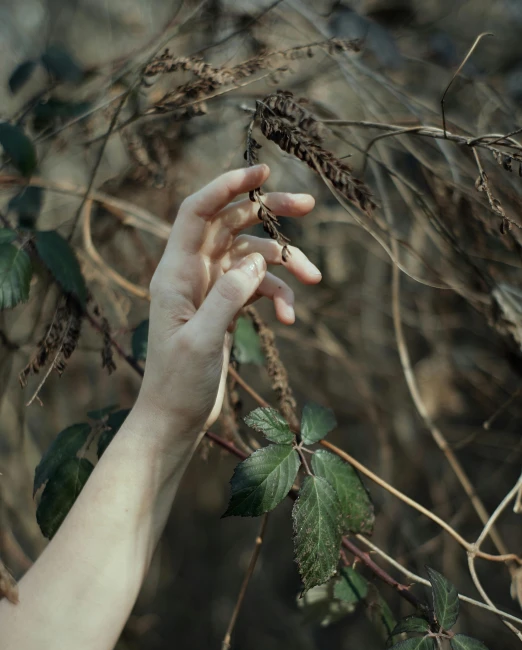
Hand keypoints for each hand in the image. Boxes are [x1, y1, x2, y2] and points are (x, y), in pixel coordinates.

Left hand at [136, 164, 320, 438]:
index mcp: (175, 273)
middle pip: (232, 225)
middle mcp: (191, 273)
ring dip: (283, 265)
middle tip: (308, 206)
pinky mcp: (223, 308)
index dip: (227, 185)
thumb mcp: (203, 341)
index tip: (263, 171)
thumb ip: (228, 296)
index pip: (198, 212)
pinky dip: (276, 296)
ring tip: (314, 280)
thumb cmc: (179, 383)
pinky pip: (255, 287)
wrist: (176, 419)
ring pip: (251, 257)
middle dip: (269, 213)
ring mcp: (209, 290)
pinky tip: (290, 319)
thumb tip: (257, 259)